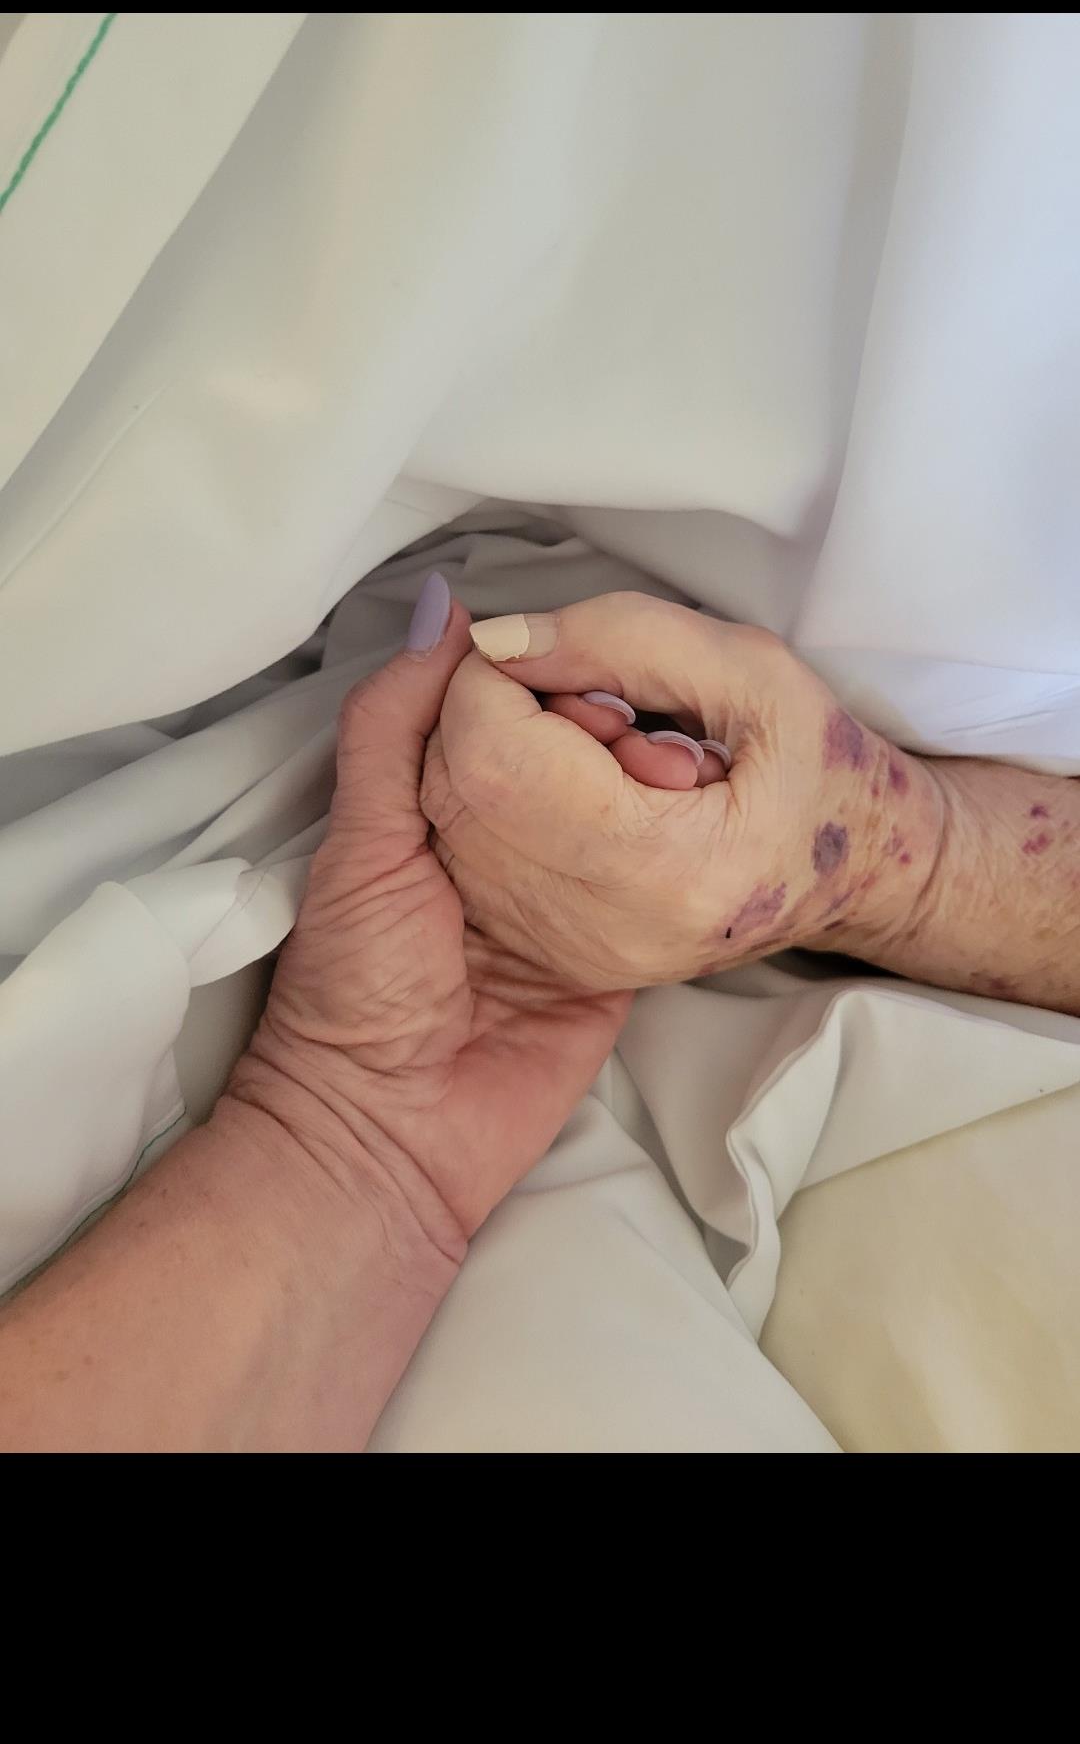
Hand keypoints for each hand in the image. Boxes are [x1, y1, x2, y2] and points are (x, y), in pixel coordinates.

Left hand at [231, 577, 629, 1241]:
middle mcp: (503, 845)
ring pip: (623, 807)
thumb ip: (394, 725)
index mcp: (436, 808)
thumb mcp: (364, 839)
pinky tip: (708, 798)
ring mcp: (566, 898)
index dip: (539, 681)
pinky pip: (655, 881)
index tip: (575, 659)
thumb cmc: (356, 984)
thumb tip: (441, 609)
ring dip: (655, 774)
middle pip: (572, 754)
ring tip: (682, 755)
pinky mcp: (617, 952)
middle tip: (637, 721)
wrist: (394, 1134)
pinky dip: (682, 842)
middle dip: (609, 723)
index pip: (502, 715)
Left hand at [421, 592, 944, 992]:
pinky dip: (504, 805)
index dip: (501, 672)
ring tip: (605, 765)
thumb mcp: (754, 669)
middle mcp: (603, 926)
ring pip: (453, 816)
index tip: (567, 659)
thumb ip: (618, 634)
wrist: (862, 881)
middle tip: (603, 718)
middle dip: (503, 713)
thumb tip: (495, 638)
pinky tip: (587, 804)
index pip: (493, 744)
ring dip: (504, 758)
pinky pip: (472, 855)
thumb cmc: (825, 772)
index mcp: (665, 865)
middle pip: (460, 778)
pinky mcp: (557, 957)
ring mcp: (573, 952)